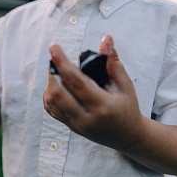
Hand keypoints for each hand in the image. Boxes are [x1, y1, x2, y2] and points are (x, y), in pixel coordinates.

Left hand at [43, 35, 144, 149]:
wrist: (127, 137)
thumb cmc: (128, 107)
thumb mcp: (126, 85)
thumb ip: (113, 62)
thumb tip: (106, 39)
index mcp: (103, 105)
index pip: (76, 82)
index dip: (62, 63)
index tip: (54, 47)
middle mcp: (87, 117)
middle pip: (58, 93)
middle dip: (52, 72)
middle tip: (55, 58)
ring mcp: (76, 125)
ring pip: (51, 102)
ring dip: (50, 83)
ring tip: (57, 70)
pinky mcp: (70, 127)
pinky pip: (51, 110)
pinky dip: (49, 95)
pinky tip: (56, 84)